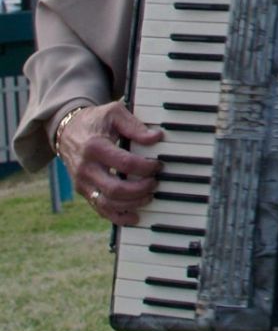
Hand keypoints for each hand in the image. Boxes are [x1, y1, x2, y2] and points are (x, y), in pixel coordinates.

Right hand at [56, 101, 162, 226]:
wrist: (66, 131)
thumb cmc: (95, 121)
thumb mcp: (114, 114)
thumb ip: (134, 126)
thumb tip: (156, 137)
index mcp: (95, 147)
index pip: (125, 163)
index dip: (146, 167)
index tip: (158, 165)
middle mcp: (86, 168)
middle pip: (115, 189)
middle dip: (140, 189)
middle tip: (155, 182)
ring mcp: (82, 183)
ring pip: (108, 203)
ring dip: (132, 204)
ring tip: (149, 196)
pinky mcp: (83, 191)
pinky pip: (100, 209)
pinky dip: (118, 216)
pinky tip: (135, 216)